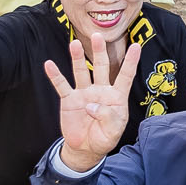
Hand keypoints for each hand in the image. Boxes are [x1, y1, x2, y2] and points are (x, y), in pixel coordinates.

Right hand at [43, 32, 139, 171]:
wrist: (85, 148)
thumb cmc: (104, 137)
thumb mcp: (113, 131)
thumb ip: (107, 117)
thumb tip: (91, 105)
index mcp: (116, 96)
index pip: (125, 75)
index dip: (131, 61)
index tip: (136, 45)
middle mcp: (100, 90)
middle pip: (100, 67)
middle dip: (99, 51)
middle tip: (97, 35)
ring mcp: (84, 93)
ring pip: (81, 71)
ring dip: (77, 58)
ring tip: (74, 44)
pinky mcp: (69, 100)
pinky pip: (62, 85)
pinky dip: (55, 75)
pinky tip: (49, 64)